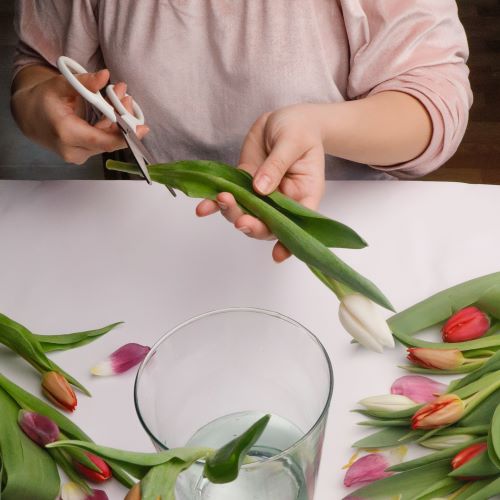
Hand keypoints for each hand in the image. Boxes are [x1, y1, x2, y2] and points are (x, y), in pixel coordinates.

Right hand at [11, 67, 148, 164]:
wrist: (30, 117)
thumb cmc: (44, 100)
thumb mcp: (60, 85)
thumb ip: (83, 82)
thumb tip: (104, 76)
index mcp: (67, 134)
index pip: (102, 140)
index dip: (124, 136)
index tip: (141, 129)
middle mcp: (73, 150)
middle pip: (109, 140)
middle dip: (123, 120)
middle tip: (126, 97)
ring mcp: (79, 155)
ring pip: (108, 142)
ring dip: (119, 123)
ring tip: (122, 98)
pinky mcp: (84, 155)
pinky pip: (103, 142)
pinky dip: (112, 128)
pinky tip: (116, 111)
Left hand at [196, 104, 325, 261]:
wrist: (283, 118)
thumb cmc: (300, 129)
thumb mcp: (293, 142)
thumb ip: (277, 165)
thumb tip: (259, 188)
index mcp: (304, 195)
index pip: (298, 225)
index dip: (289, 242)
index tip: (278, 255)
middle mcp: (283, 201)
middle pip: (267, 223)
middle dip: (252, 225)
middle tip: (240, 219)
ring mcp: (261, 194)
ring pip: (245, 213)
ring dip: (231, 212)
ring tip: (221, 199)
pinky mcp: (244, 184)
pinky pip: (230, 197)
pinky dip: (214, 203)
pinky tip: (203, 207)